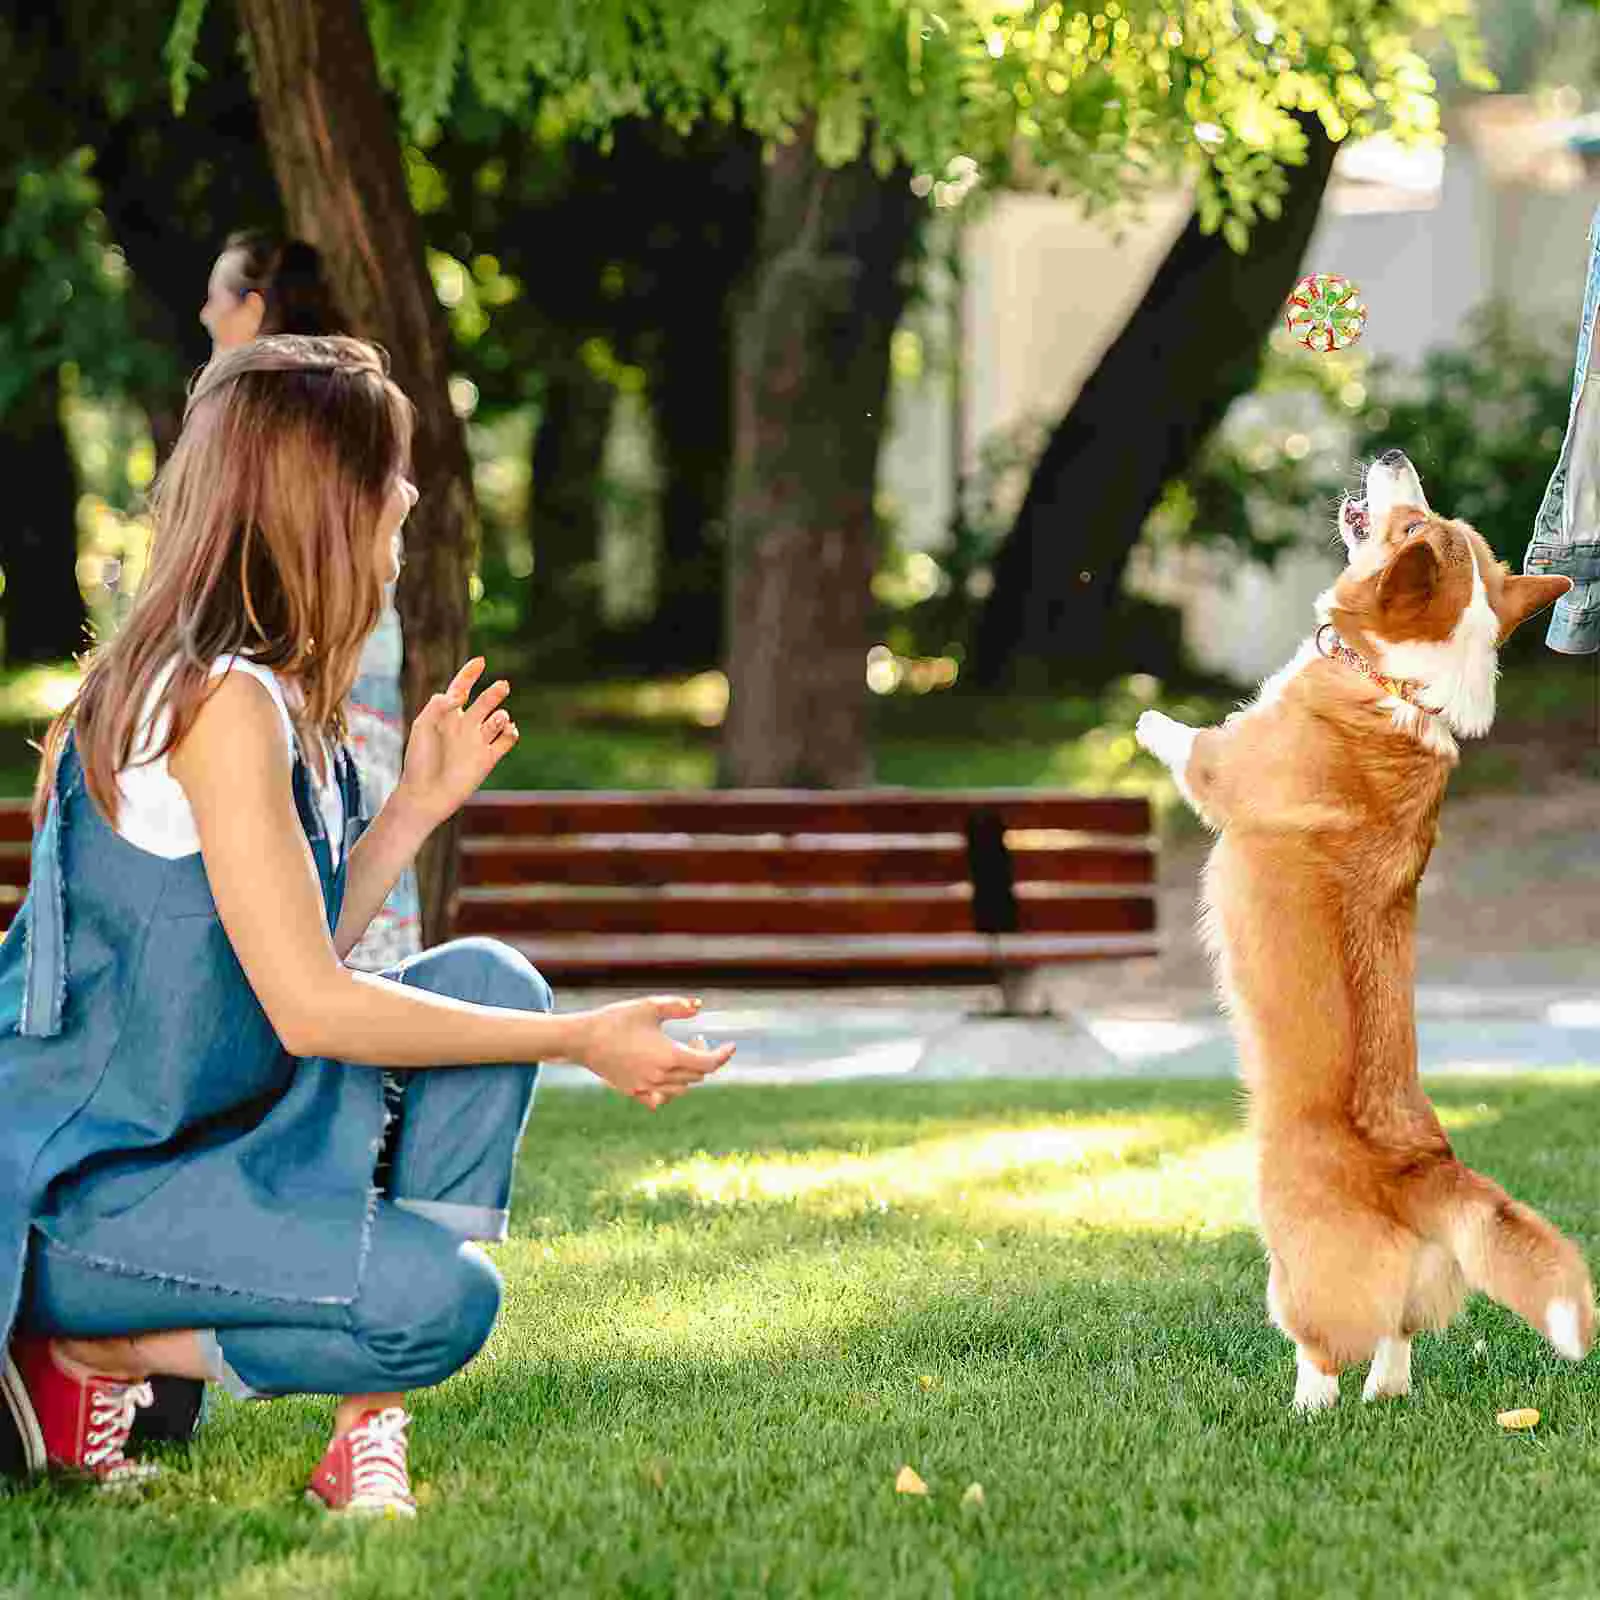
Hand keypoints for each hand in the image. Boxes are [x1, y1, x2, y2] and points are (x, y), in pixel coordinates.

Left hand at [395, 658, 517, 829]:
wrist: (425, 795)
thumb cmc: (418, 761)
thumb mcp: (422, 726)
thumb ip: (439, 705)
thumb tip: (461, 695)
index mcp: (446, 715)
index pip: (461, 687)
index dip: (471, 673)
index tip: (481, 661)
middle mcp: (464, 726)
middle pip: (485, 701)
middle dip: (495, 692)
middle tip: (503, 686)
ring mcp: (477, 742)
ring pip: (499, 719)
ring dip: (501, 715)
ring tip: (497, 720)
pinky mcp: (488, 759)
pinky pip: (507, 740)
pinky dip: (512, 732)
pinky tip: (508, 730)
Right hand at [576, 997, 735, 1108]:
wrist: (584, 1039)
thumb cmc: (617, 1019)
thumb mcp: (650, 1006)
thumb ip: (678, 1006)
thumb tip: (700, 1006)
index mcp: (668, 1056)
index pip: (708, 1064)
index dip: (723, 1055)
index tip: (731, 1046)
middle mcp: (660, 1077)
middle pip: (697, 1076)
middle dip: (703, 1056)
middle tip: (694, 1038)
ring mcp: (646, 1088)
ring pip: (682, 1089)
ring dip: (689, 1074)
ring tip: (681, 1054)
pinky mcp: (633, 1092)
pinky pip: (660, 1099)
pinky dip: (670, 1091)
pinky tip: (666, 1076)